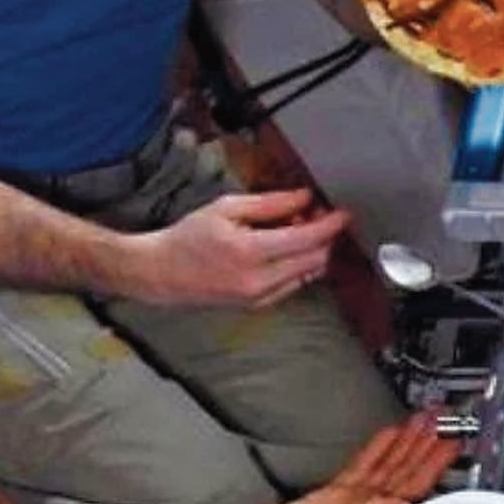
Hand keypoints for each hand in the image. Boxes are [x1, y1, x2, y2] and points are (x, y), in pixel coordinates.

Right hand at [126, 189, 349, 310]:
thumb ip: (271, 204)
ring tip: (293, 229)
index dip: (330, 225)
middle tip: (313, 215)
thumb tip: (306, 198)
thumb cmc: (189, 237)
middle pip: (315, 260)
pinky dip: (299, 265)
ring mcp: (259, 297)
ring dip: (312, 251)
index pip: (307, 240)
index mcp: (249, 252)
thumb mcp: (227, 208)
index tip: (342, 213)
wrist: (160, 272)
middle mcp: (258, 281)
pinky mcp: (258, 305)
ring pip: (308, 274)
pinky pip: (294, 284)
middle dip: (323, 236)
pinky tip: (284, 248)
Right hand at [221, 414, 459, 503]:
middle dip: (425, 447)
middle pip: (405, 473)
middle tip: (444, 422)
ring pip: (386, 468)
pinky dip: (377, 450)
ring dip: (406, 444)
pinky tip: (388, 436)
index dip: (434, 465)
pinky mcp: (330, 498)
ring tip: (424, 421)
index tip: (451, 443)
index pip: (412, 489)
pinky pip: (362, 468)